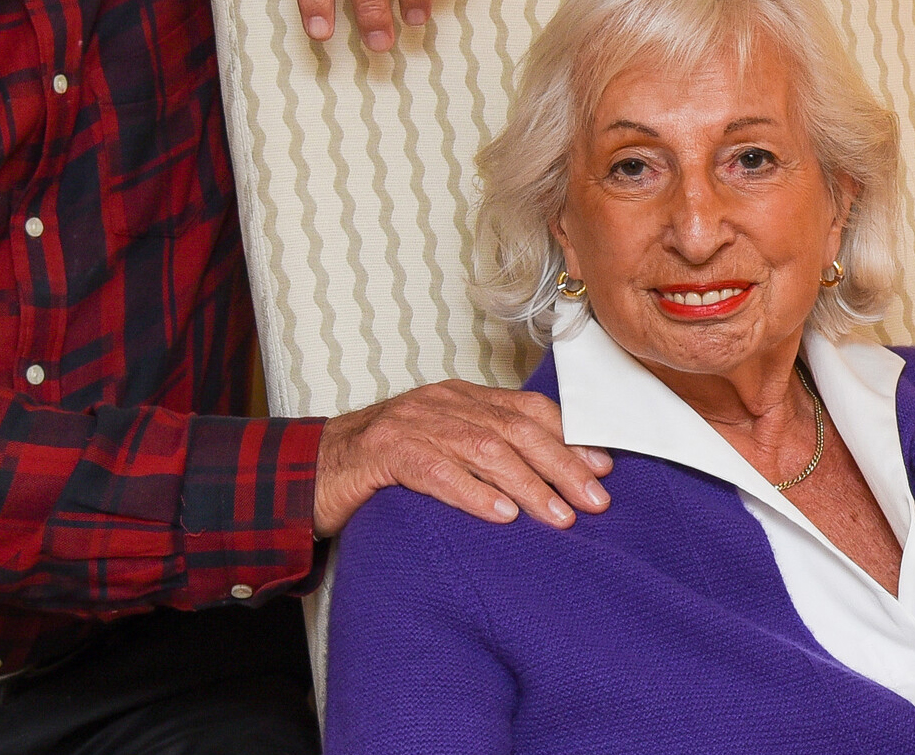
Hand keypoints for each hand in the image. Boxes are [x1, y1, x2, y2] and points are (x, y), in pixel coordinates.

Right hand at [310, 380, 613, 535]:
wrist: (309, 470)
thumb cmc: (383, 468)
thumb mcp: (442, 450)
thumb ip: (487, 454)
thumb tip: (552, 477)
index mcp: (459, 398)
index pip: (526, 410)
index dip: (569, 437)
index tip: (605, 467)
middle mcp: (441, 403)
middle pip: (514, 430)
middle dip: (561, 465)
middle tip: (595, 499)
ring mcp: (411, 424)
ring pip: (482, 449)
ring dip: (528, 485)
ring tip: (559, 516)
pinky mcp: (383, 454)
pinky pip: (435, 471)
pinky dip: (471, 493)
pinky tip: (500, 516)